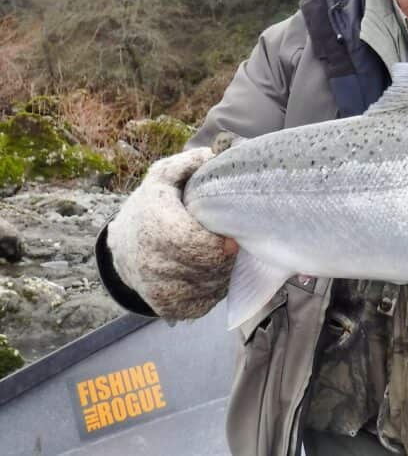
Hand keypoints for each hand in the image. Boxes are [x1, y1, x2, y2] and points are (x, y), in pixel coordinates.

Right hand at [106, 147, 237, 319]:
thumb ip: (185, 164)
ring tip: (220, 259)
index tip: (231, 240)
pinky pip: (202, 304)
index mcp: (156, 229)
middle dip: (225, 259)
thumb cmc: (150, 207)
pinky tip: (210, 275)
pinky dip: (212, 291)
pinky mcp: (166, 307)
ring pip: (208, 287)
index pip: (196, 246)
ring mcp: (159, 288)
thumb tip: (209, 156)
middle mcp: (154, 262)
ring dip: (222, 275)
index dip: (220, 246)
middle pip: (208, 268)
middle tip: (231, 248)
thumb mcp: (162, 178)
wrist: (121, 246)